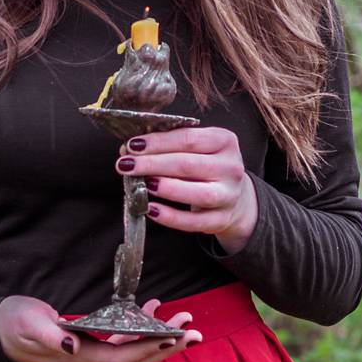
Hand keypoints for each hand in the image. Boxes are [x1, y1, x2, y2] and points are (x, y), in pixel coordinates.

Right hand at [0, 295, 201, 361]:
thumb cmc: (15, 324)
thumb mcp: (30, 325)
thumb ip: (53, 337)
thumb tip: (72, 346)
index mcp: (78, 360)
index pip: (122, 357)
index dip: (149, 347)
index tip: (174, 336)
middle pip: (136, 360)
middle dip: (167, 346)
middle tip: (194, 330)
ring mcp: (91, 359)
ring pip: (134, 352)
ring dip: (159, 337)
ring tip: (182, 318)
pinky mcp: (91, 349)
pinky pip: (122, 343)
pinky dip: (140, 329)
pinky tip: (151, 311)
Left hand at [116, 127, 258, 254]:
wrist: (234, 196)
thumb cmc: (207, 166)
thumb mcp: (198, 148)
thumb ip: (170, 145)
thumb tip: (130, 148)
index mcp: (225, 141)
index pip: (188, 139)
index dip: (157, 142)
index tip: (132, 145)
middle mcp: (231, 167)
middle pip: (188, 164)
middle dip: (152, 164)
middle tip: (126, 165)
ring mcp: (228, 195)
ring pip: (197, 193)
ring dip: (165, 188)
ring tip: (142, 185)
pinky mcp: (221, 219)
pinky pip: (194, 221)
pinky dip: (170, 217)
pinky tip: (151, 209)